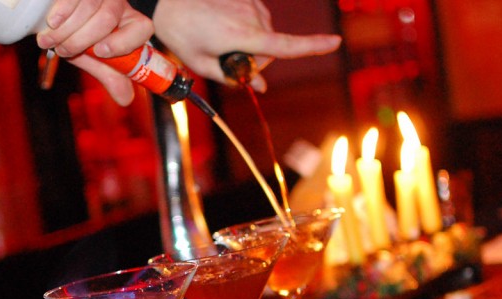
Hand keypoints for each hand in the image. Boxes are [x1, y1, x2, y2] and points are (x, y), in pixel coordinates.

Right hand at [38, 0, 152, 104]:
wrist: (65, 14)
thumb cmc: (86, 37)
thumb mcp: (99, 59)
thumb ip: (111, 76)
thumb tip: (125, 99)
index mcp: (132, 24)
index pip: (141, 29)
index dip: (122, 42)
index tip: (100, 52)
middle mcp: (119, 3)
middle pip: (106, 19)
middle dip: (81, 40)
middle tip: (64, 52)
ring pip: (88, 6)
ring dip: (65, 30)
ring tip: (50, 42)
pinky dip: (60, 12)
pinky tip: (52, 23)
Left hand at [151, 0, 340, 90]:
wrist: (166, 1)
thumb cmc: (181, 34)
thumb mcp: (203, 65)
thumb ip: (234, 78)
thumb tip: (259, 87)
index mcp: (243, 36)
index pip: (285, 45)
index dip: (312, 46)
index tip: (336, 42)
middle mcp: (253, 17)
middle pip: (271, 49)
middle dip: (254, 60)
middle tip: (223, 58)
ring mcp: (251, 4)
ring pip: (265, 35)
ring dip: (249, 43)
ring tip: (217, 37)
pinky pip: (257, 20)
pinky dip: (245, 28)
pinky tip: (223, 24)